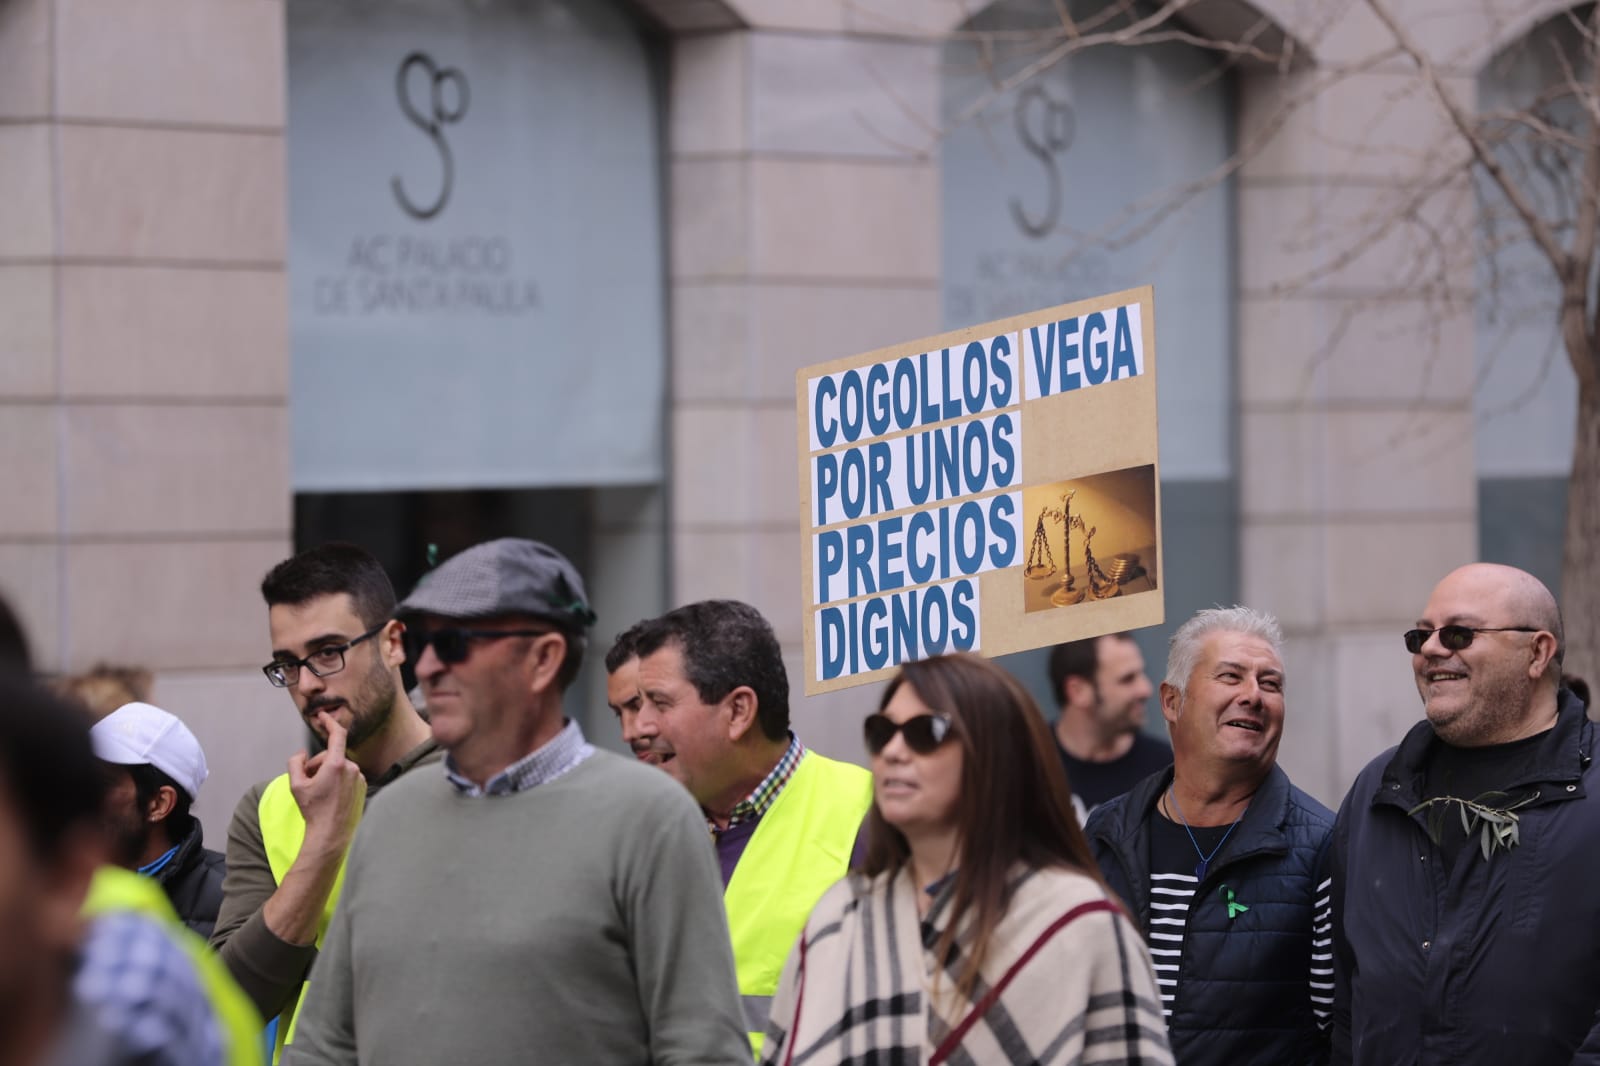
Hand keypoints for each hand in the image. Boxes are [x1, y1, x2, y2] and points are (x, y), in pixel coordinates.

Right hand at [287, 713, 365, 854]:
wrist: (331, 833)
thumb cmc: (313, 810)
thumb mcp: (296, 785)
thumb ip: (295, 763)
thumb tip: (301, 754)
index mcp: (336, 764)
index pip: (337, 734)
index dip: (329, 722)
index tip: (323, 716)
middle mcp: (351, 768)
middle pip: (330, 756)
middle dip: (317, 765)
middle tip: (308, 782)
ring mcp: (359, 777)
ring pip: (339, 767)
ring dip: (327, 774)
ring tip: (319, 793)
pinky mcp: (363, 786)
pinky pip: (347, 777)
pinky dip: (338, 781)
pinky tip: (331, 797)